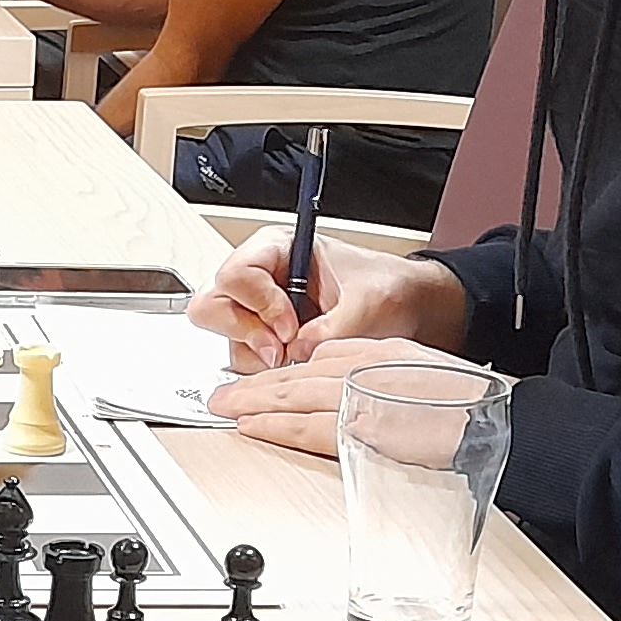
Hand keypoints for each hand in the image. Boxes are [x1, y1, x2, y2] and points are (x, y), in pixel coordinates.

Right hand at [188, 227, 466, 371]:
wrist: (407, 307)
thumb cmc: (388, 289)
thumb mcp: (368, 304)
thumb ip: (332, 329)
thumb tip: (296, 352)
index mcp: (278, 249)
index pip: (238, 273)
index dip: (259, 303)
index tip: (290, 326)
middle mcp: (260, 278)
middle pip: (213, 305)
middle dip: (243, 332)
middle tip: (279, 350)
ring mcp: (258, 311)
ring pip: (226, 338)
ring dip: (257, 355)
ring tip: (296, 357)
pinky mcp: (265, 340)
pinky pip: (243, 359)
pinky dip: (264, 371)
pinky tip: (296, 364)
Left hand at [205, 334, 481, 458]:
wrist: (506, 421)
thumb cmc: (473, 405)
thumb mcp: (420, 373)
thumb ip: (379, 377)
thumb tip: (342, 388)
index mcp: (380, 352)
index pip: (318, 358)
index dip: (282, 373)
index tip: (261, 383)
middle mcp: (366, 368)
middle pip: (297, 373)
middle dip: (255, 385)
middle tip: (223, 394)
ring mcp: (363, 397)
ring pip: (293, 396)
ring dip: (253, 403)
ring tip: (224, 409)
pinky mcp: (364, 428)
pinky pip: (307, 426)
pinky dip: (275, 426)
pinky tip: (252, 427)